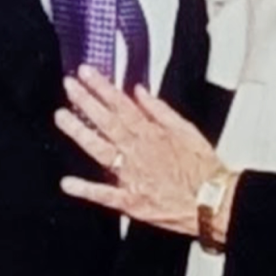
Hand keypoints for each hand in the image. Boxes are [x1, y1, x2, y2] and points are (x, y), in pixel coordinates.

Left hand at [54, 65, 225, 236]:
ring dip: (79, 133)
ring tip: (62, 118)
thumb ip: (160, 110)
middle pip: (107, 122)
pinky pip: (105, 195)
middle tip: (69, 86)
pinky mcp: (131, 201)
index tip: (86, 74)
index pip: (121, 104)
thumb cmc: (203, 169)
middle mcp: (138, 152)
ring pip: (100, 150)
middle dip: (85, 101)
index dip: (101, 87)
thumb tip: (140, 92)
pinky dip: (86, 190)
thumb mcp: (187, 130)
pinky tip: (68, 183)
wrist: (213, 201)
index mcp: (151, 134)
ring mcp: (132, 176)